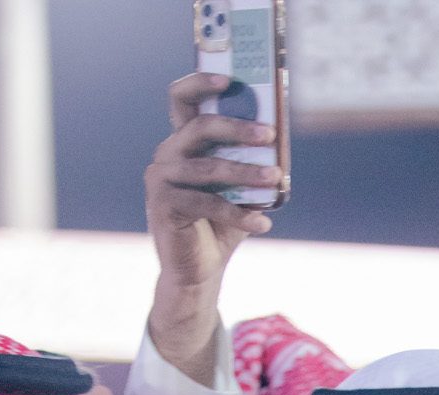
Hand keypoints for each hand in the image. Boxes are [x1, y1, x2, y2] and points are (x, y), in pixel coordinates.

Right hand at [143, 72, 284, 384]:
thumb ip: (249, 164)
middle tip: (268, 135)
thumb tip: (277, 143)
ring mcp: (161, 179)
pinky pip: (205, 203)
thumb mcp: (238, 189)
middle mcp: (167, 154)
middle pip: (199, 128)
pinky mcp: (164, 206)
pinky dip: (237, 213)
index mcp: (183, 142)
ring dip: (245, 172)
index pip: (182, 99)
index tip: (231, 80)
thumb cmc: (220, 225)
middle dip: (236, 128)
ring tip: (275, 179)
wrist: (199, 271)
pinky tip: (262, 223)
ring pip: (207, 168)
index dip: (202, 83)